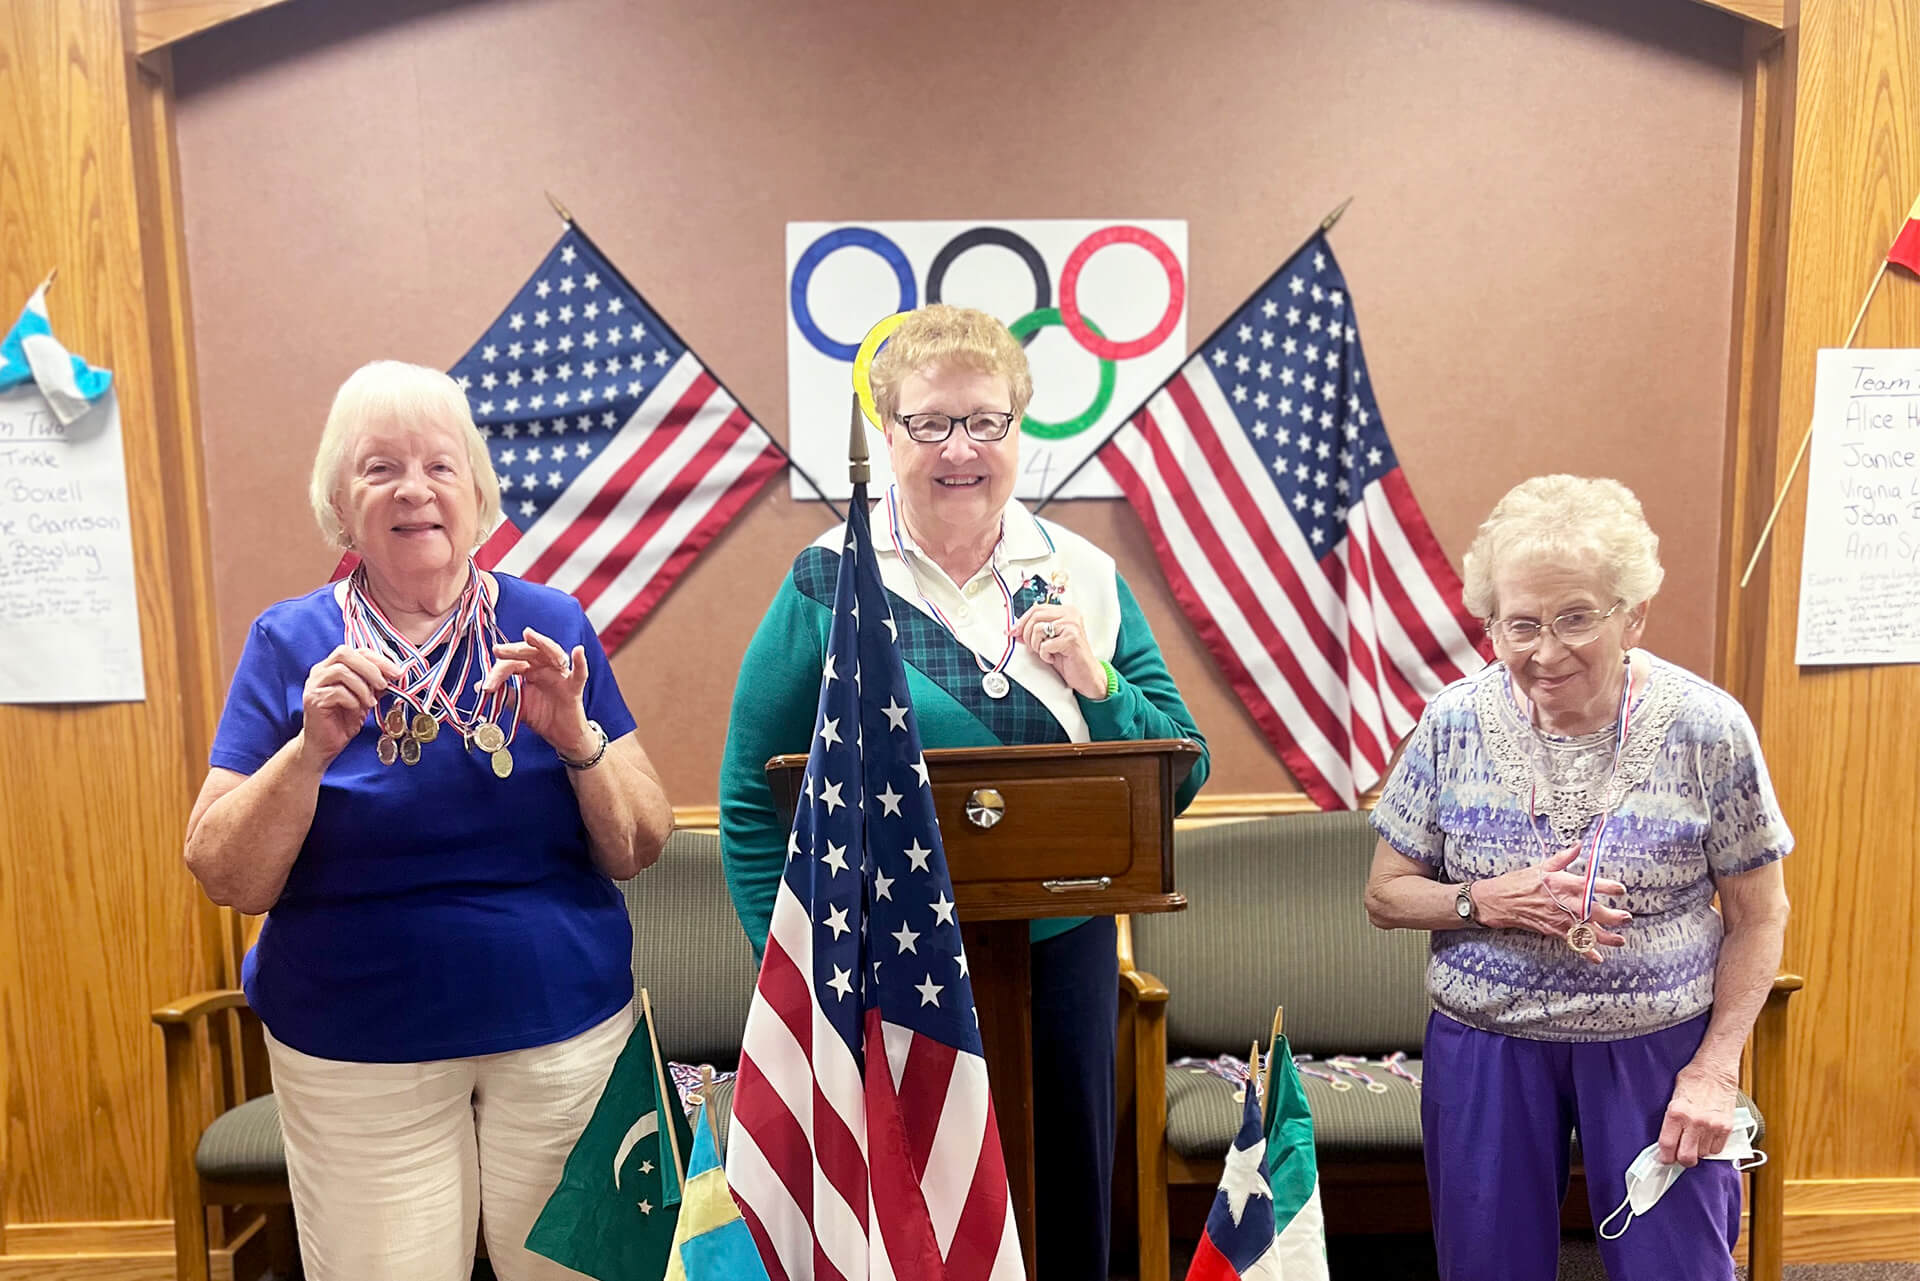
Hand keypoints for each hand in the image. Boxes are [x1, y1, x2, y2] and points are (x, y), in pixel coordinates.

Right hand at [300, 646, 400, 765]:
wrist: (326, 745)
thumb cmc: (344, 720)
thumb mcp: (366, 697)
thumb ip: (375, 683)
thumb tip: (396, 673)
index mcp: (333, 666)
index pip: (357, 651)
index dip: (379, 659)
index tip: (397, 672)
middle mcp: (320, 671)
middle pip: (344, 653)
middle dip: (369, 668)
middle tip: (383, 684)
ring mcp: (314, 684)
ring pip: (340, 671)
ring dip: (362, 687)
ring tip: (370, 702)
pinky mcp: (313, 700)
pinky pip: (337, 692)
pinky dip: (352, 700)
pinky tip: (357, 710)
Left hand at [482, 627, 592, 757]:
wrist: (562, 736)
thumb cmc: (543, 717)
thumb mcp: (519, 704)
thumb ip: (503, 694)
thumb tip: (479, 686)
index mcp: (532, 670)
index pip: (513, 663)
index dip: (498, 672)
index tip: (486, 685)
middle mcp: (546, 668)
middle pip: (531, 652)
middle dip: (514, 650)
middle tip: (498, 650)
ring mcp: (561, 676)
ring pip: (553, 654)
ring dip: (542, 644)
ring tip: (530, 635)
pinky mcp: (573, 688)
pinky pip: (579, 674)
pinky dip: (580, 662)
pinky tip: (577, 651)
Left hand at [1011, 604, 1105, 698]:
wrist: (1087, 675)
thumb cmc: (1069, 659)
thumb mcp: (1047, 642)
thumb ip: (1033, 633)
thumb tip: (1014, 630)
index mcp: (1066, 611)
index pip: (1036, 609)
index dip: (1022, 621)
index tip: (1013, 632)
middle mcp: (1070, 614)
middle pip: (1035, 616)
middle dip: (1027, 635)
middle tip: (1032, 647)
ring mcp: (1072, 625)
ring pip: (1037, 629)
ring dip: (1036, 645)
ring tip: (1045, 652)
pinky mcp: (1072, 638)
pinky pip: (1045, 645)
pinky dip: (1044, 654)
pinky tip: (1053, 658)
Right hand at [1476, 845, 1631, 962]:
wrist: (1499, 901)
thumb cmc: (1519, 882)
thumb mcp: (1541, 866)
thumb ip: (1563, 858)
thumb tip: (1578, 845)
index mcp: (1564, 883)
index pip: (1592, 884)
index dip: (1608, 887)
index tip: (1621, 890)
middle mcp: (1565, 902)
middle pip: (1595, 911)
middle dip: (1613, 916)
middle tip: (1626, 918)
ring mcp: (1560, 918)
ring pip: (1588, 930)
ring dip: (1606, 937)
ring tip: (1620, 940)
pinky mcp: (1553, 930)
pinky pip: (1573, 942)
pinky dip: (1586, 951)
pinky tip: (1597, 958)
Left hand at [1660, 1063, 1737, 1165]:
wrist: (1716, 1070)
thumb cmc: (1693, 1079)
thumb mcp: (1673, 1096)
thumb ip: (1671, 1118)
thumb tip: (1668, 1140)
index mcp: (1676, 1112)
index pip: (1667, 1145)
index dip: (1664, 1156)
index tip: (1664, 1158)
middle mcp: (1694, 1122)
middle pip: (1686, 1157)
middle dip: (1681, 1160)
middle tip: (1679, 1155)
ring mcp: (1712, 1126)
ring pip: (1702, 1155)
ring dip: (1697, 1151)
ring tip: (1694, 1139)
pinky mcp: (1726, 1127)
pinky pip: (1717, 1149)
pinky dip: (1711, 1147)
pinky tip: (1707, 1137)